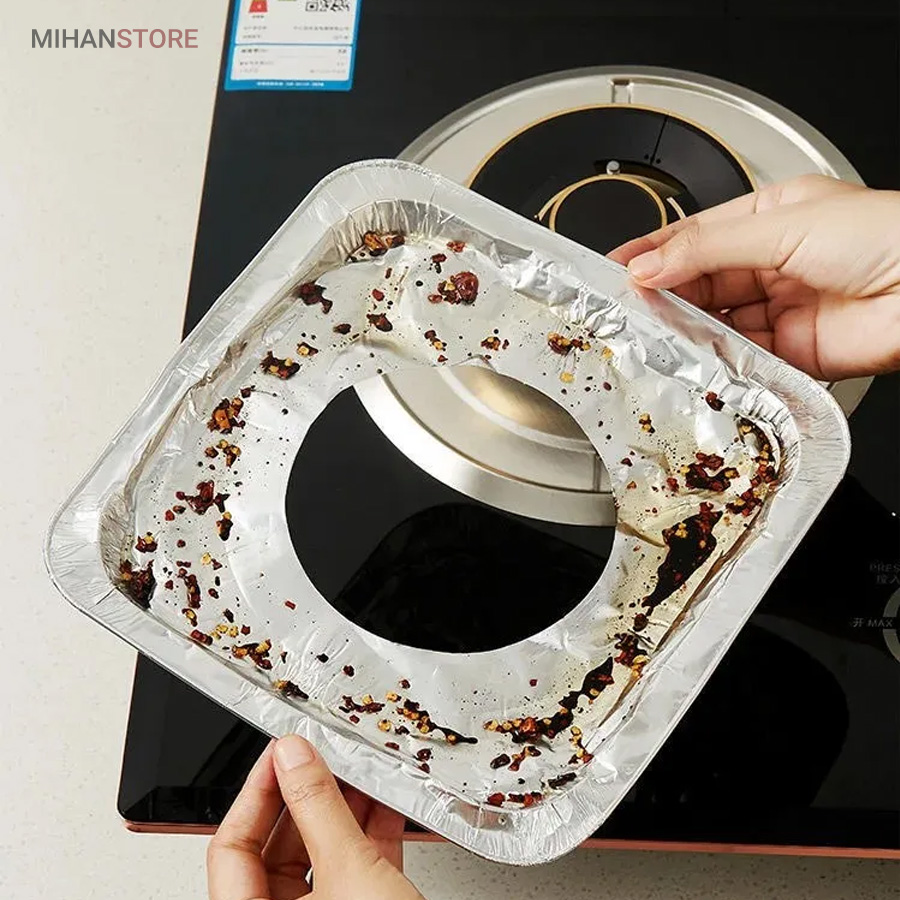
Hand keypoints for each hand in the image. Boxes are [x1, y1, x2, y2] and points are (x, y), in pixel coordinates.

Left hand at [207, 736, 424, 899]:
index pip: (232, 848)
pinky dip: (367, 835)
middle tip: (321, 755)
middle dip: (305, 797)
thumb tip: (294, 758)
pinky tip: (383, 805)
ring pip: (318, 857)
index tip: (281, 752)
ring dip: (340, 811)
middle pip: (276, 849)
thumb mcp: (352, 874)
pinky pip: (351, 869)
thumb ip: (320, 809)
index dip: (256, 793)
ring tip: (356, 772)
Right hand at [608, 175, 899, 380]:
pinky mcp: (790, 351)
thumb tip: (647, 265)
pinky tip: (696, 356)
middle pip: (699, 281)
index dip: (653, 252)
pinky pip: (739, 357)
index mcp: (768, 219)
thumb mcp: (781, 226)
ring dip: (685, 328)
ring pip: (714, 321)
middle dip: (663, 293)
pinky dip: (716, 360)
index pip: (694, 236)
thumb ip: (705, 249)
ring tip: (655, 332)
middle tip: (627, 306)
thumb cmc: (885, 237)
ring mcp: (779, 308)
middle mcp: (771, 263)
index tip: (614, 268)